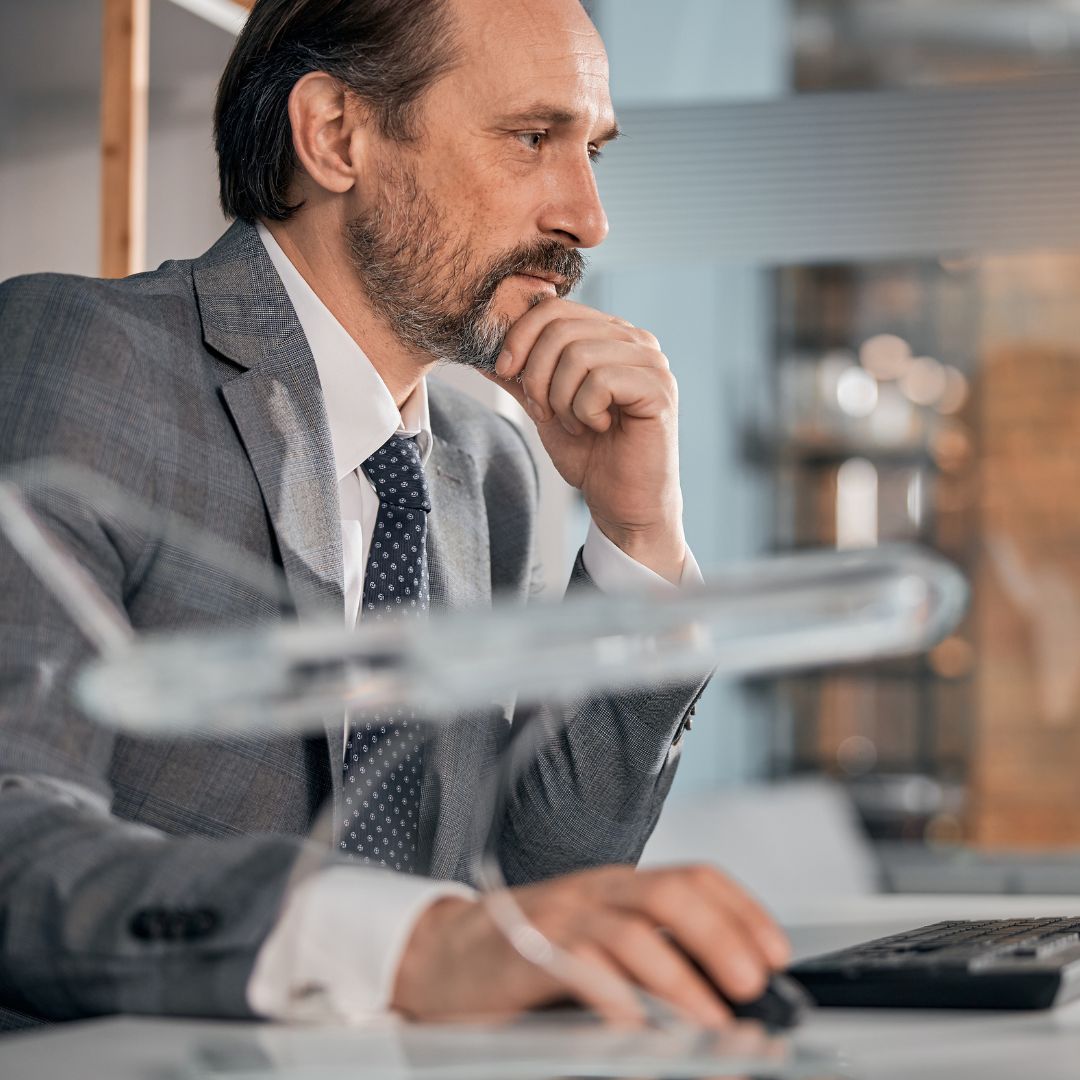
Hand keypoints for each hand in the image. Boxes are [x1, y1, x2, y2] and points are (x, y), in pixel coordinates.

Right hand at [391, 863, 789, 1026]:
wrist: (440, 955)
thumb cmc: (526, 954)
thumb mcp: (596, 944)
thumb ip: (648, 956)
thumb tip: (723, 992)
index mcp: (618, 888)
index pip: (693, 877)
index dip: (742, 910)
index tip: (777, 954)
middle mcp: (594, 893)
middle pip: (669, 894)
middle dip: (721, 936)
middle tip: (753, 984)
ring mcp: (558, 918)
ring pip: (630, 932)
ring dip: (680, 979)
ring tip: (712, 1023)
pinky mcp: (525, 952)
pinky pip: (577, 967)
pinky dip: (615, 999)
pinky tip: (639, 1028)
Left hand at [485, 299, 685, 583]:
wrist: (622, 503)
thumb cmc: (590, 456)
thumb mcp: (543, 408)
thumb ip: (519, 376)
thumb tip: (477, 350)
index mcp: (609, 335)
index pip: (553, 308)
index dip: (519, 336)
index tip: (506, 372)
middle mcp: (635, 340)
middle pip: (561, 327)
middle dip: (536, 375)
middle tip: (545, 413)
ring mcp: (651, 362)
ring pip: (578, 355)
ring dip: (562, 399)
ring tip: (576, 425)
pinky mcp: (659, 389)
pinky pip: (600, 381)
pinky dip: (585, 411)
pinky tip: (599, 428)